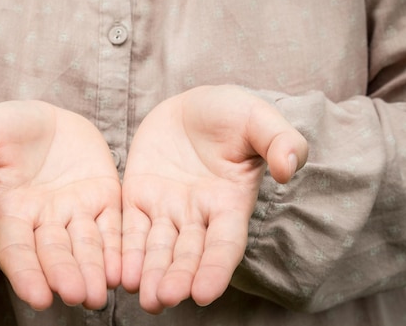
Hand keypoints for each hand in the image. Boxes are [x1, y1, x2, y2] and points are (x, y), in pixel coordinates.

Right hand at [0, 101, 120, 309]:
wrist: (43, 119)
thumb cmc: (4, 128)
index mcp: (10, 211)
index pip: (16, 250)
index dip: (26, 274)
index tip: (38, 297)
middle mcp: (44, 220)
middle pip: (55, 254)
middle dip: (66, 276)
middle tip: (80, 296)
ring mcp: (75, 212)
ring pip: (86, 247)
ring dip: (93, 271)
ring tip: (101, 295)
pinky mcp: (103, 198)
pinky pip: (113, 226)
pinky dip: (118, 249)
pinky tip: (124, 270)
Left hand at [121, 85, 307, 312]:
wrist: (191, 104)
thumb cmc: (231, 112)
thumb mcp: (258, 118)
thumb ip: (279, 141)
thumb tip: (288, 169)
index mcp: (230, 203)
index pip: (224, 244)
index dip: (215, 269)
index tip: (203, 294)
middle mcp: (198, 215)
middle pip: (188, 254)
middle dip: (176, 277)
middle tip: (162, 299)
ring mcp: (167, 209)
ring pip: (157, 247)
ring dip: (149, 272)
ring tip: (141, 297)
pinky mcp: (139, 197)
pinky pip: (130, 227)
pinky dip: (125, 250)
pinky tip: (117, 271)